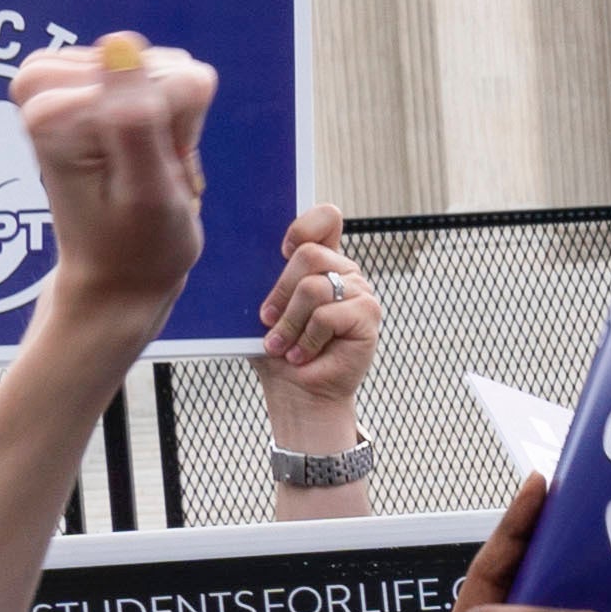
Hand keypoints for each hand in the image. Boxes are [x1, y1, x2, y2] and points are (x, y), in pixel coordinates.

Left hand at [9, 39, 216, 344]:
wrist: (116, 276)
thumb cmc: (138, 247)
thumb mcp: (148, 192)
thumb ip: (135, 117)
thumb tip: (120, 42)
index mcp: (52, 110)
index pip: (168, 83)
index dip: (178, 134)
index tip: (153, 180)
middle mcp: (42, 84)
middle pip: (160, 68)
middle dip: (172, 124)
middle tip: (150, 177)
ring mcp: (59, 79)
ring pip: (162, 68)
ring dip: (169, 122)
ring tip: (146, 169)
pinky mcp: (78, 78)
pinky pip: (154, 72)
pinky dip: (163, 113)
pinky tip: (144, 150)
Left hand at [258, 202, 376, 430]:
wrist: (298, 393)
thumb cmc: (279, 351)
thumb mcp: (265, 309)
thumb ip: (267, 280)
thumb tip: (242, 260)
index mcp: (323, 262)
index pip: (326, 218)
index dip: (303, 226)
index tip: (280, 251)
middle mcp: (345, 271)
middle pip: (309, 254)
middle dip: (280, 292)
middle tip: (267, 320)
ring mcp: (361, 292)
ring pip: (314, 288)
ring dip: (289, 323)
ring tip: (282, 346)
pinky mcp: (368, 316)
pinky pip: (326, 315)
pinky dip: (307, 340)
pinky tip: (302, 355)